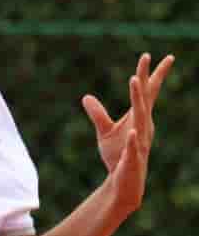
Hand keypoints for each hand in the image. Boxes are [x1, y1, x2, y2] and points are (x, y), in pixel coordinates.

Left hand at [82, 53, 174, 213]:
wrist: (124, 181)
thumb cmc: (118, 155)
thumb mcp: (104, 131)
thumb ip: (98, 113)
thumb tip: (86, 96)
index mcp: (139, 118)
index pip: (145, 92)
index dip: (147, 74)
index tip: (148, 54)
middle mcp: (143, 126)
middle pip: (145, 98)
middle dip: (146, 78)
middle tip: (146, 56)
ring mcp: (139, 141)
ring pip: (140, 117)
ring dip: (137, 99)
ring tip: (134, 80)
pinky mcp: (132, 158)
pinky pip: (133, 147)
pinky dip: (132, 139)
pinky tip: (132, 132)